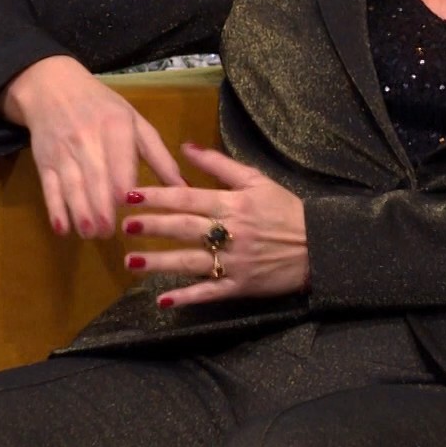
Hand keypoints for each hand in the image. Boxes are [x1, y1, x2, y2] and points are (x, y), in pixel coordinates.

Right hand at [0, 55, 185, 238]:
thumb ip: (160, 156)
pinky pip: (49, 188)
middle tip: (110, 234)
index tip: (132, 208)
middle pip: (95, 179)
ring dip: (80, 213)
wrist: (52, 88)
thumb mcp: (136, 123)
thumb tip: (185, 187)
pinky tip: (62, 229)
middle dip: (101, 208)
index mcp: (116, 127)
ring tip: (91, 234)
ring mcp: (63, 151)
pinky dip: (54, 209)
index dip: (123, 186)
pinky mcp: (44, 161)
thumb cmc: (103, 107)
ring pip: (72, 186)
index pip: (120, 161)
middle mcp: (88, 139)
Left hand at [124, 142, 309, 307]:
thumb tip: (186, 146)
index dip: (159, 196)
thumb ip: (220, 164)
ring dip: (160, 263)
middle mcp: (232, 232)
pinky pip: (210, 293)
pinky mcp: (240, 286)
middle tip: (126, 226)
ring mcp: (235, 262)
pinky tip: (163, 300)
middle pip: (186, 228)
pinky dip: (187, 297)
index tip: (130, 195)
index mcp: (235, 204)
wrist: (319, 245)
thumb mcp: (257, 180)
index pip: (189, 197)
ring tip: (131, 262)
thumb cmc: (285, 210)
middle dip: (154, 226)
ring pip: (192, 262)